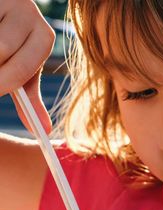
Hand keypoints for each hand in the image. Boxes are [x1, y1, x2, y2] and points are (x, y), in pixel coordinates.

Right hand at [0, 0, 54, 133]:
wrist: (3, 10)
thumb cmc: (10, 44)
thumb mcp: (21, 68)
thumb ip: (30, 97)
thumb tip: (44, 131)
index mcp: (44, 37)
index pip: (21, 70)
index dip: (1, 85)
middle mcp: (31, 14)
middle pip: (1, 51)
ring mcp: (9, 0)